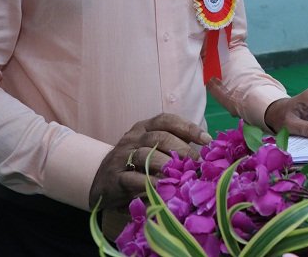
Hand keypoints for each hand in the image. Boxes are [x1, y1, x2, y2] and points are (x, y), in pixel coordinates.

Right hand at [88, 113, 211, 209]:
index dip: (189, 127)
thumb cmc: (135, 164)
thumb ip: (174, 146)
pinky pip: (133, 177)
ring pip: (146, 155)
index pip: (167, 120)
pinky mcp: (115, 177)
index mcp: (145, 127)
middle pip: (160, 137)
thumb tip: (206, 151)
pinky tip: (162, 187)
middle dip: (182, 149)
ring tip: (183, 175)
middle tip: (197, 163)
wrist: (100, 181)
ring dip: (167, 164)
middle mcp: (133, 138)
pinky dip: (149, 182)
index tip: (207, 140)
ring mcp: (122, 156)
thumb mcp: (153, 149)